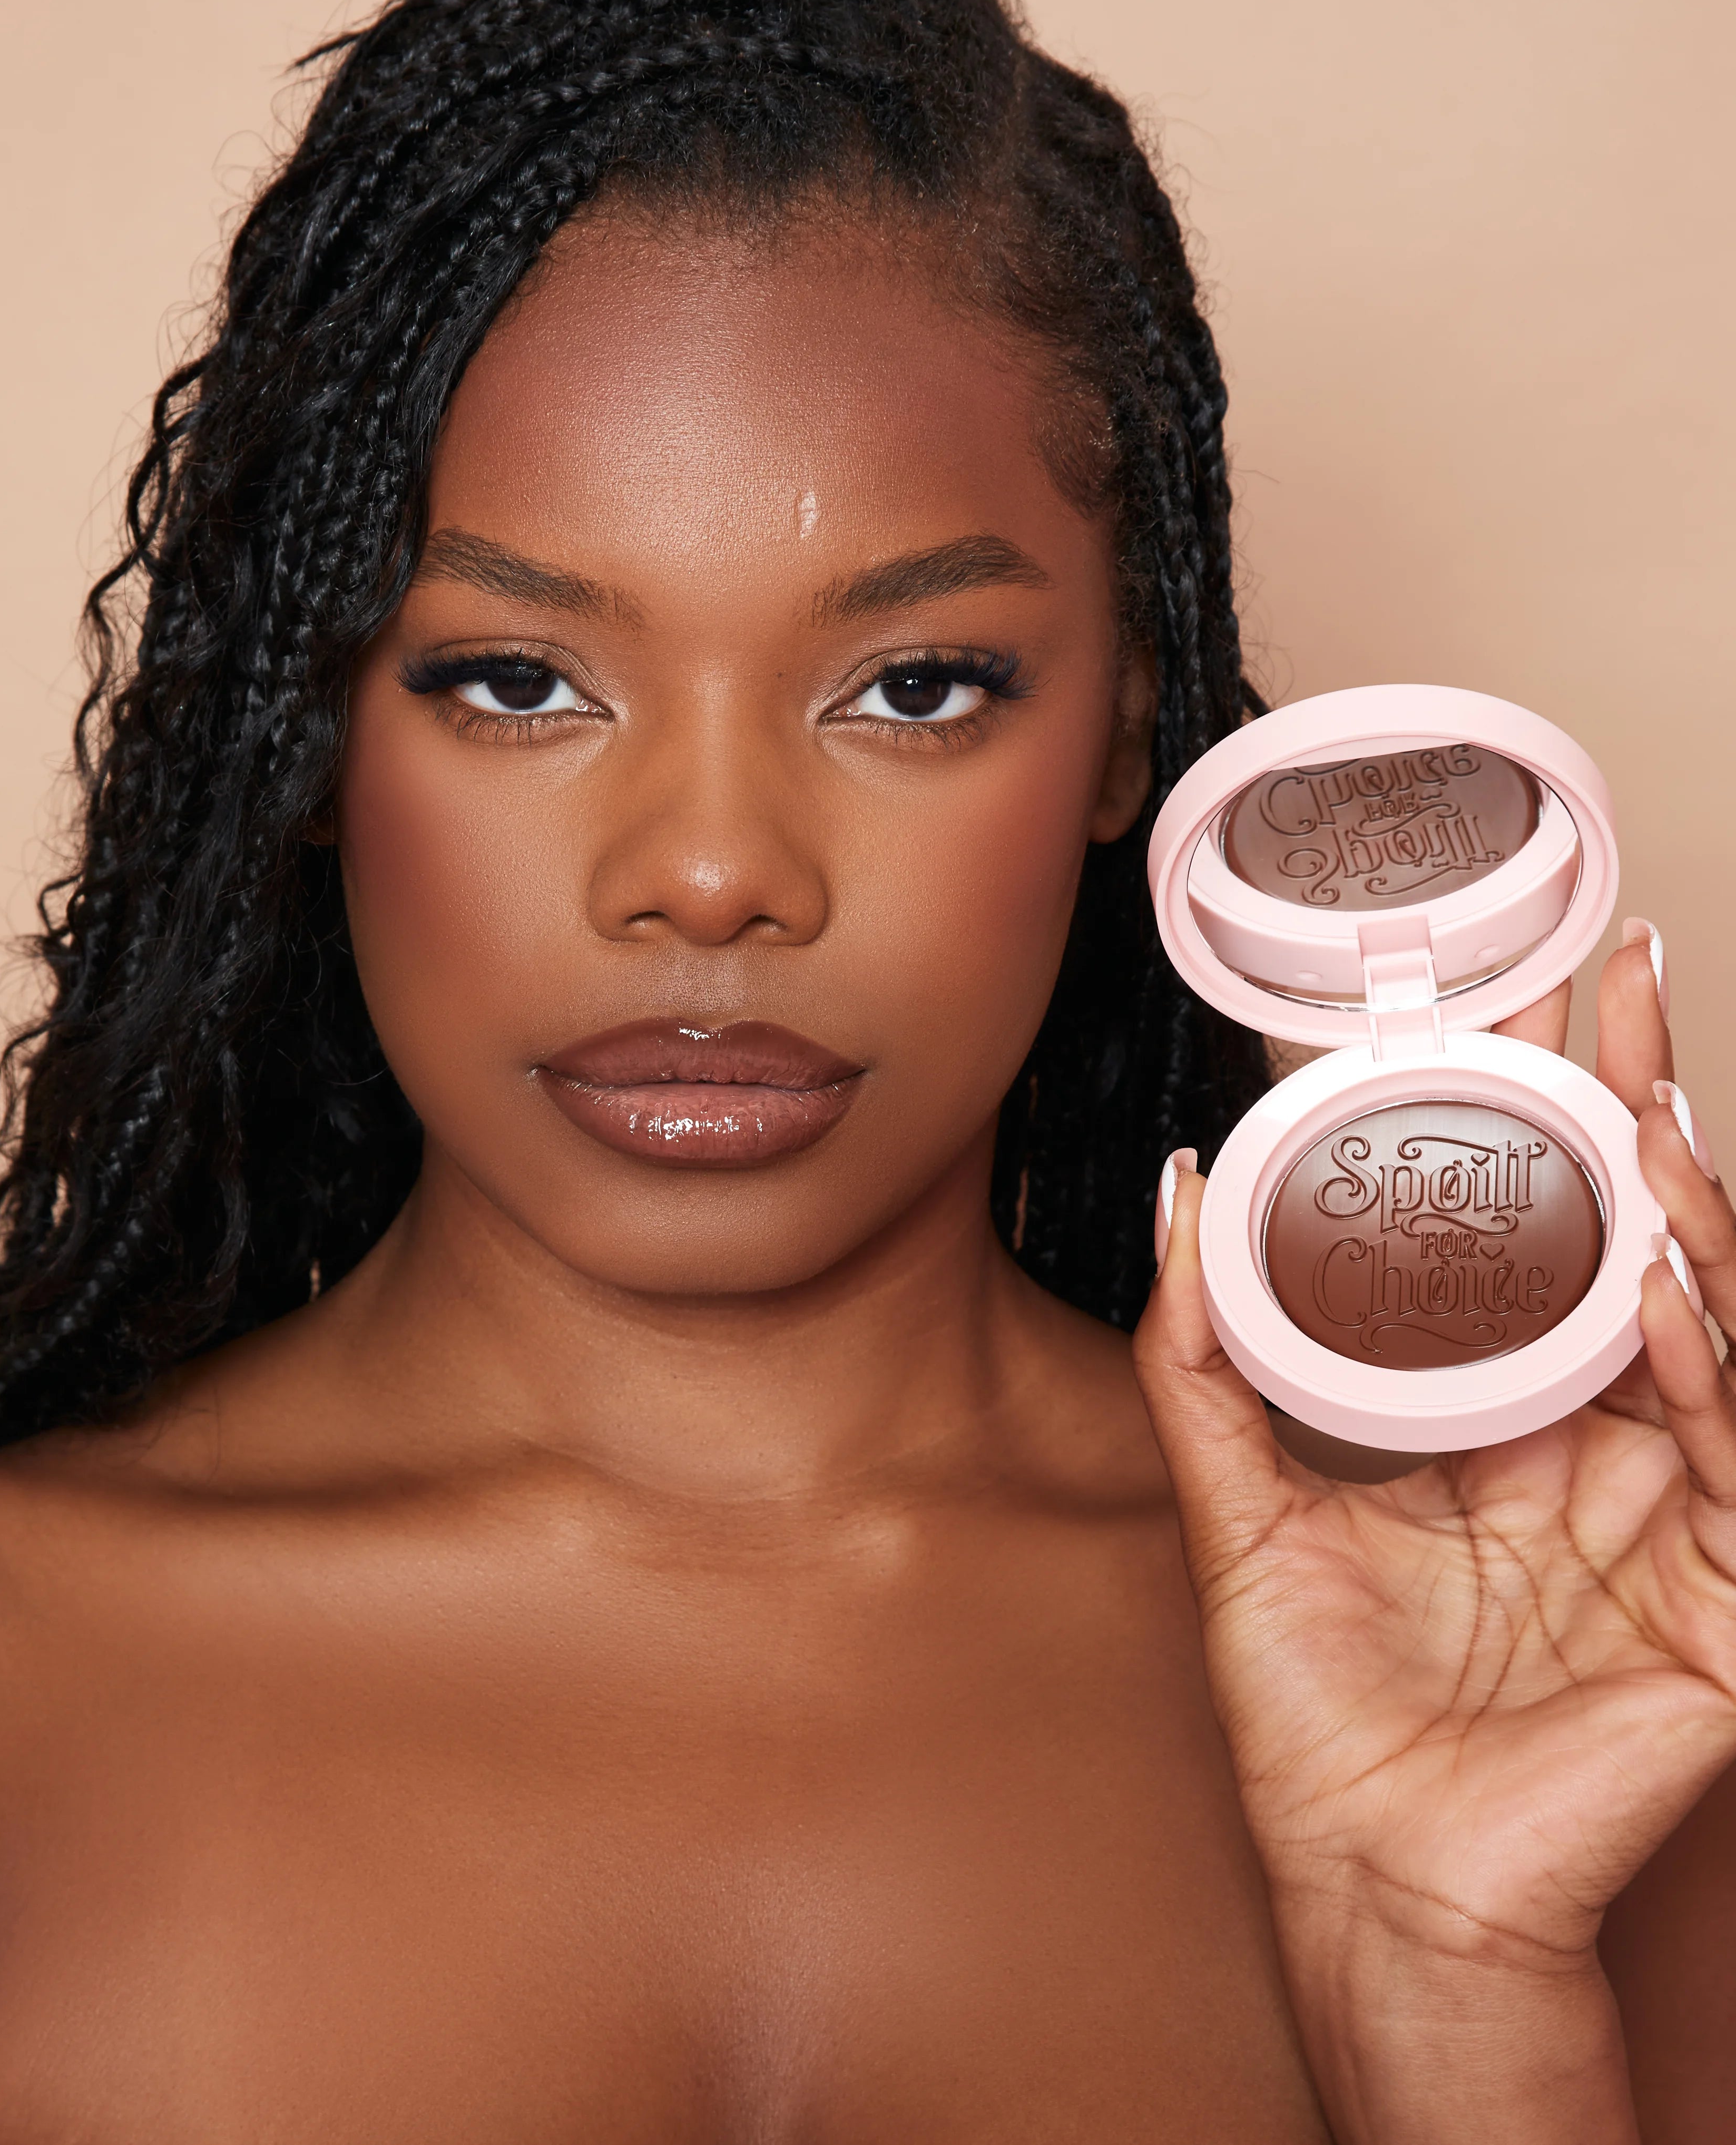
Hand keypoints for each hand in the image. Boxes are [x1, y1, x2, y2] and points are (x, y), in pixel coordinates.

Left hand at [1132, 922, 1735, 2142]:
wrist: (1375, 1886)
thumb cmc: (1323, 1722)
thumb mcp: (1236, 1508)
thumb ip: (1203, 1355)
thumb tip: (1178, 1191)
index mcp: (1499, 1423)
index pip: (1529, 1234)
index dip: (1528, 1116)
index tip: (1507, 997)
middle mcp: (1596, 1448)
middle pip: (1634, 1242)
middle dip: (1635, 1102)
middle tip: (1620, 972)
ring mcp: (1671, 1517)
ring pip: (1710, 1320)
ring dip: (1685, 1201)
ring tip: (1643, 1097)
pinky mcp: (1722, 1601)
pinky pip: (1734, 1450)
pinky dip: (1704, 1353)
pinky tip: (1665, 1264)